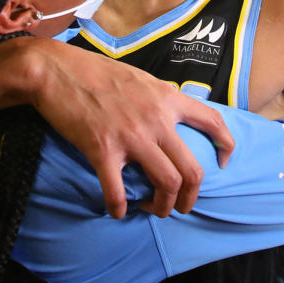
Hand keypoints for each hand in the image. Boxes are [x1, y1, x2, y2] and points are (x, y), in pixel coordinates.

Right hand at [20, 39, 235, 218]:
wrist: (57, 70)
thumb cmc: (96, 72)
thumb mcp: (140, 78)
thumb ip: (160, 98)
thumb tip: (173, 116)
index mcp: (167, 98)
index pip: (212, 121)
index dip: (226, 145)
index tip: (224, 163)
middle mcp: (156, 118)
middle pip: (192, 170)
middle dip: (190, 197)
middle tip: (180, 205)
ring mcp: (131, 135)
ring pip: (166, 184)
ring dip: (163, 206)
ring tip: (153, 208)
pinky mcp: (102, 149)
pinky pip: (117, 192)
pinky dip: (119, 209)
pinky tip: (116, 211)